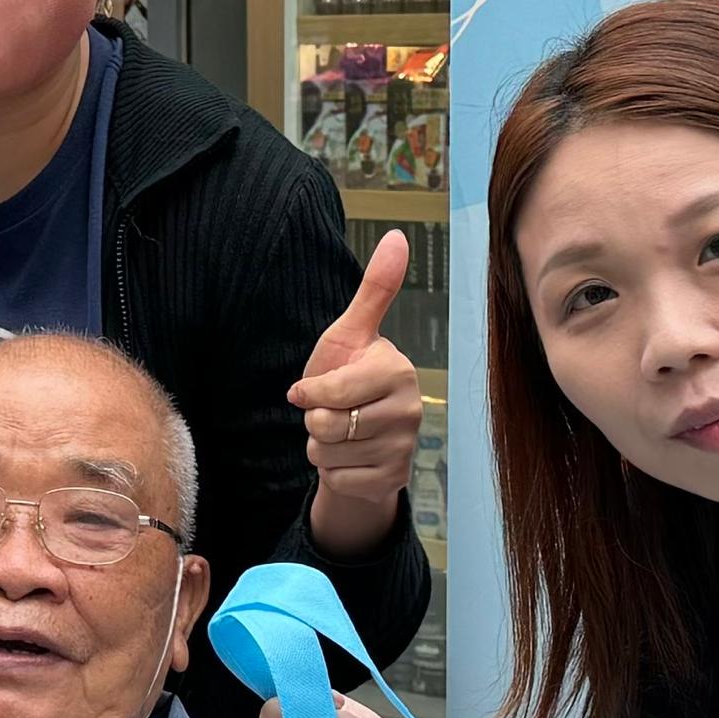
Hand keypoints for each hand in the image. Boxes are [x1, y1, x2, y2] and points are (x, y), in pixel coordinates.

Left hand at [292, 231, 423, 552]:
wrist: (358, 438)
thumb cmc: (350, 379)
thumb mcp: (351, 334)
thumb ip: (374, 289)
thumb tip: (397, 236)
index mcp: (398, 371)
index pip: (333, 391)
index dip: (309, 393)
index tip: (308, 389)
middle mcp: (410, 410)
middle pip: (326, 425)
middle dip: (314, 420)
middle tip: (331, 411)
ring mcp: (404, 449)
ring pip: (327, 454)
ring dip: (320, 446)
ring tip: (339, 433)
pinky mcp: (392, 481)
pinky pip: (337, 480)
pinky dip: (332, 472)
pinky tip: (348, 458)